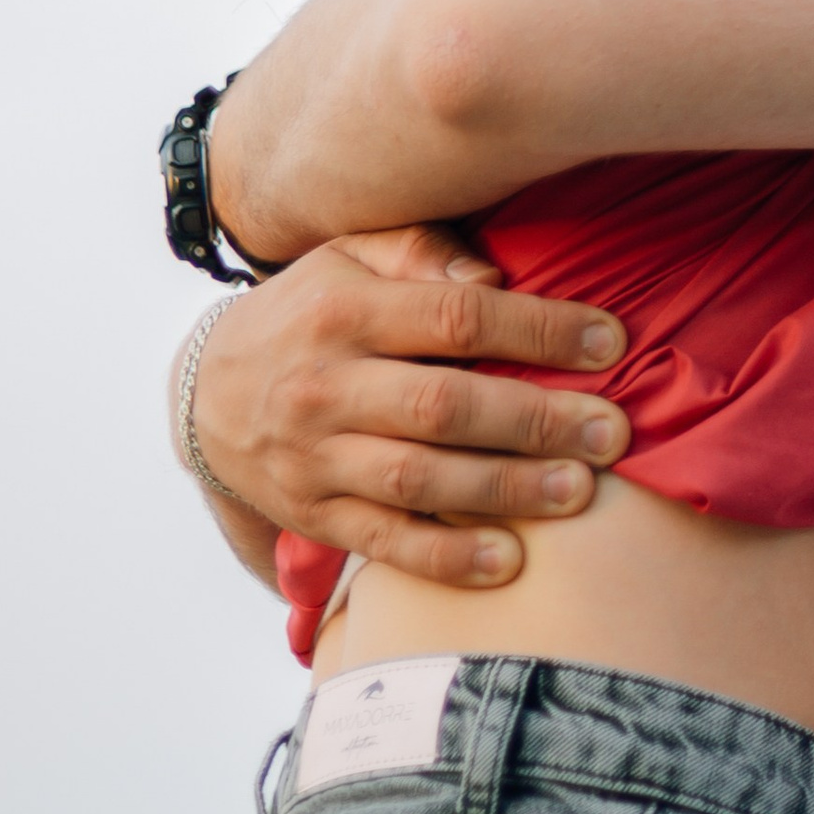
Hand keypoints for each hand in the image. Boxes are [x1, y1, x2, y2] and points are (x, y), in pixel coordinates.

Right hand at [182, 227, 631, 592]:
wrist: (201, 394)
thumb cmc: (308, 313)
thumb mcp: (348, 257)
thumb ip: (422, 252)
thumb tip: (494, 275)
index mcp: (345, 311)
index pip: (455, 317)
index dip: (538, 329)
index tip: (610, 343)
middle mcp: (326, 386)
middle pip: (443, 406)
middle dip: (537, 421)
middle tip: (612, 432)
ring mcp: (316, 458)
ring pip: (418, 480)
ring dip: (505, 489)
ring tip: (579, 491)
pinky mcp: (312, 515)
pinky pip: (383, 542)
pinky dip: (446, 557)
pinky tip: (507, 561)